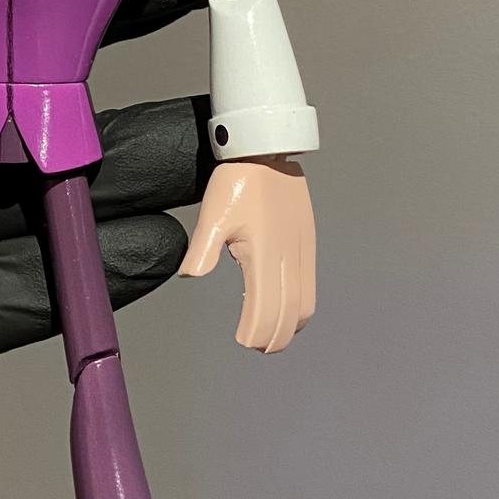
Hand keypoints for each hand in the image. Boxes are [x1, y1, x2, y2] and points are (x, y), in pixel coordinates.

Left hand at [179, 158, 316, 352]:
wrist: (266, 151)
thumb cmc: (237, 182)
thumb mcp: (212, 215)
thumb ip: (202, 249)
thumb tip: (189, 275)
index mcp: (264, 254)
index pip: (265, 309)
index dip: (256, 331)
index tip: (243, 341)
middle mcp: (289, 256)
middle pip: (289, 314)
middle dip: (275, 336)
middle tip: (258, 347)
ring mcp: (302, 250)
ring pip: (304, 303)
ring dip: (290, 324)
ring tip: (272, 334)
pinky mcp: (307, 242)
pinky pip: (309, 284)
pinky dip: (300, 305)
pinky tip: (286, 306)